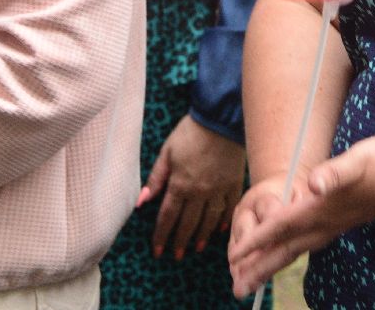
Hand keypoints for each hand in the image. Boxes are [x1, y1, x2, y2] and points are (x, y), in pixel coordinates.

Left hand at [139, 115, 245, 259]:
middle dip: (180, 240)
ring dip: (202, 236)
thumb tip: (141, 202)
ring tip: (197, 248)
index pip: (168, 217)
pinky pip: (229, 207)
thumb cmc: (190, 133)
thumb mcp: (167, 152)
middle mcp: (199, 192)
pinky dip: (224, 220)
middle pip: (188, 223)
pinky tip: (220, 230)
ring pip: (209, 220)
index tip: (158, 250)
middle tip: (176, 255)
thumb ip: (155, 178)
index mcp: (180, 184)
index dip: (162, 235)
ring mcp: (219, 189)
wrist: (220, 119)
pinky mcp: (234, 183)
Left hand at [228, 133, 374, 297]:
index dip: (257, 241)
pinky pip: (309, 243)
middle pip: (285, 249)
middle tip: (236, 288)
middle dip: (259, 267)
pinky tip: (290, 252)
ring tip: (253, 278)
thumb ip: (336, 173)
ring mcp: (336, 224)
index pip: (281, 227)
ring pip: (296, 249)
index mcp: (322, 207)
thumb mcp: (360, 160)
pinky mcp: (343, 220)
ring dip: (273, 264)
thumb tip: (315, 183)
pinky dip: (292, 251)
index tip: (234, 256)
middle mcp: (327, 221)